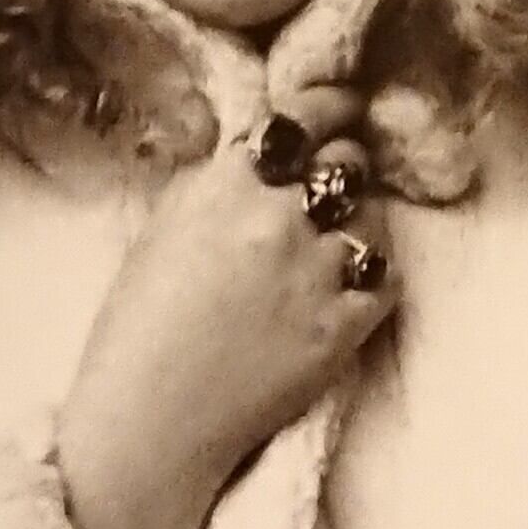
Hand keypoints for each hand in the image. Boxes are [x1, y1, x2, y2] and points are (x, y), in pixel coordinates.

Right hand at [56, 89, 395, 528]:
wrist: (151, 421)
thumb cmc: (139, 329)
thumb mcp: (164, 226)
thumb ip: (220, 180)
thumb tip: (264, 150)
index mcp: (228, 182)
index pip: (310, 113)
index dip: (332, 108)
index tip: (341, 110)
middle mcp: (281, 214)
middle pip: (349, 160)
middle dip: (340, 170)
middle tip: (322, 196)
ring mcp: (321, 270)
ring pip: (373, 218)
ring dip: (354, 229)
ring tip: (318, 261)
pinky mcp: (349, 324)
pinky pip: (388, 277)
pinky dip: (370, 281)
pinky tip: (335, 298)